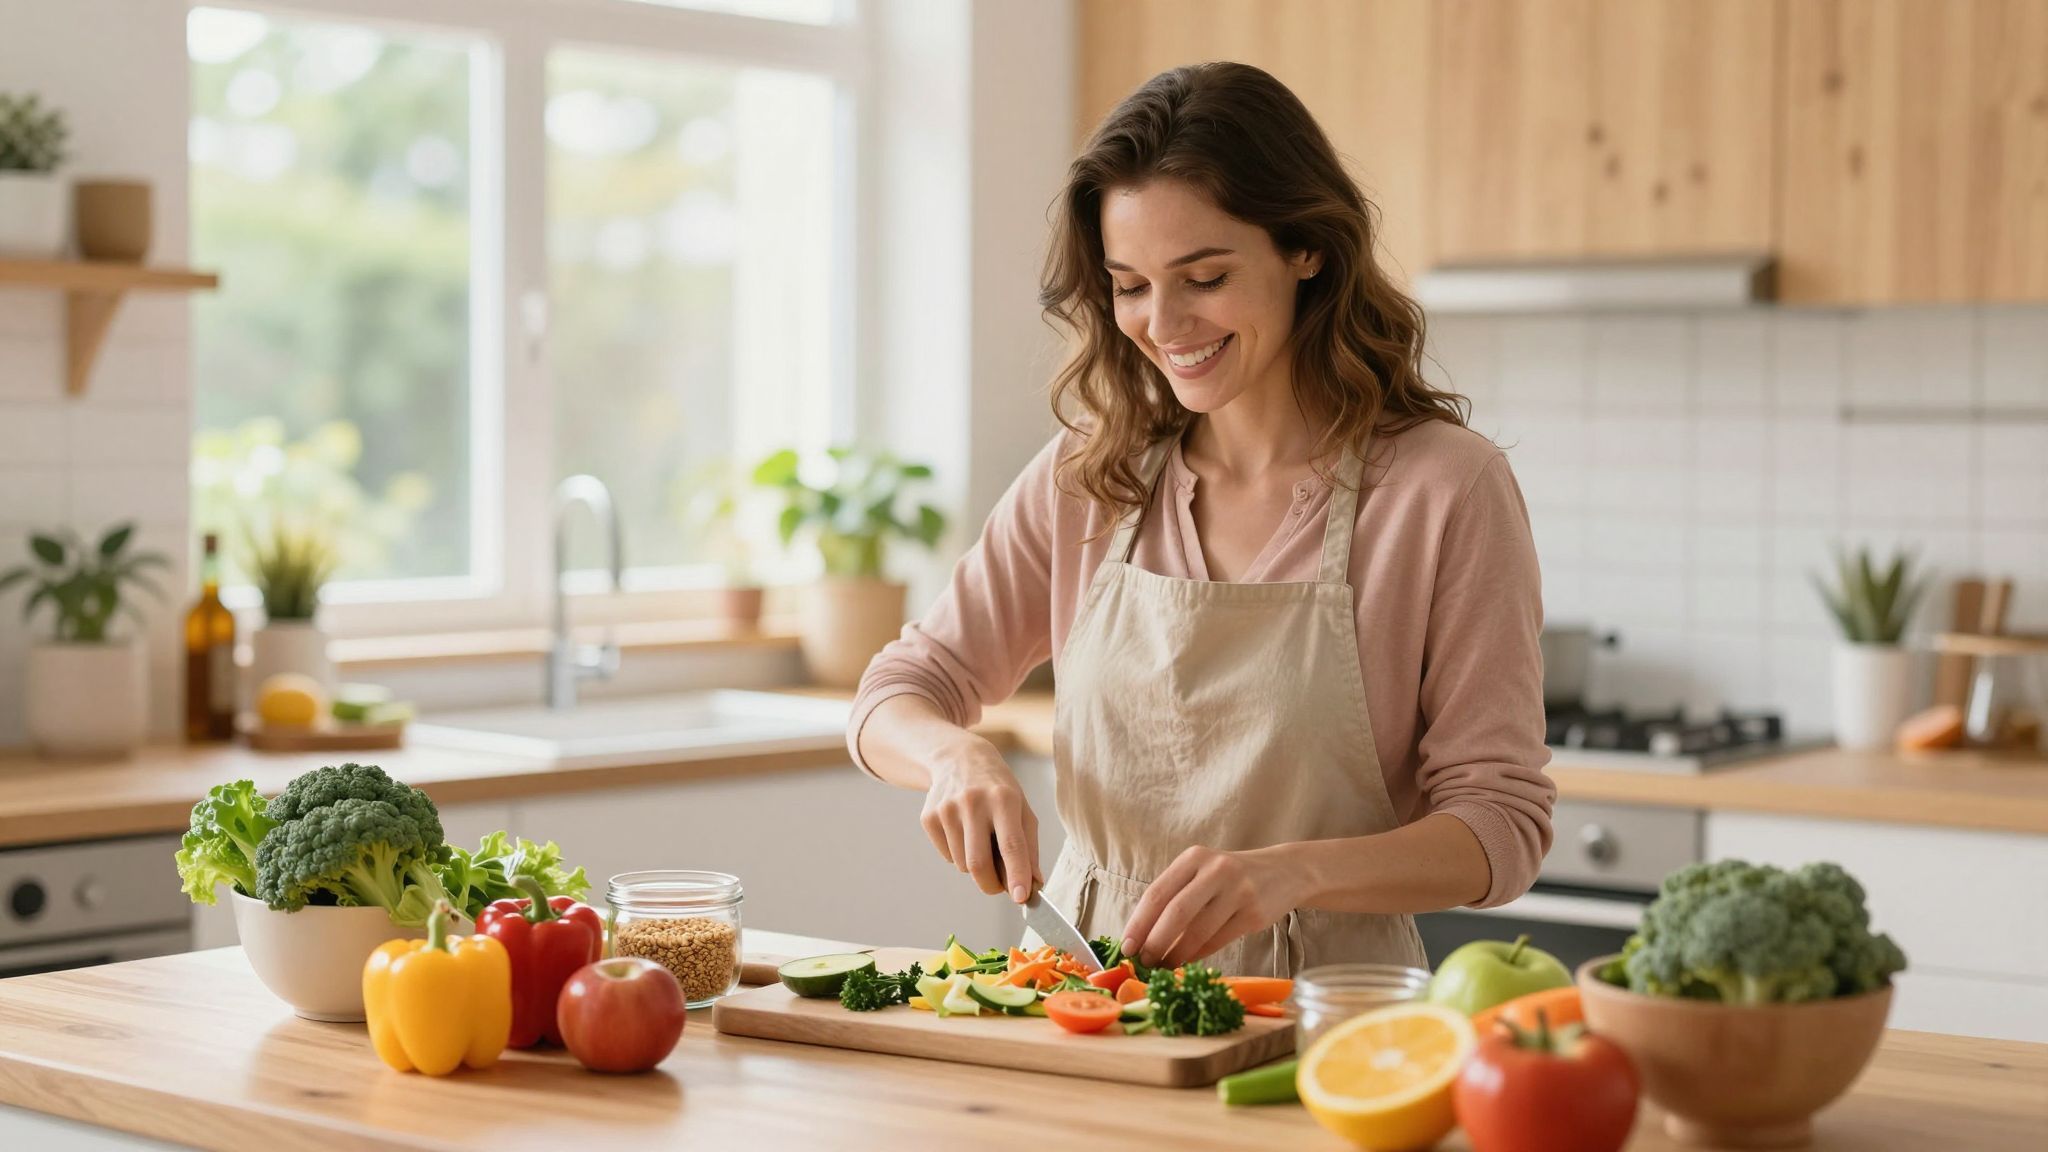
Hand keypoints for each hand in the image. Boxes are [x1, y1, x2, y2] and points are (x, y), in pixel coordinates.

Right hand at [920, 735, 1040, 902]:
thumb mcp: (1022, 809)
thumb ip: (1029, 848)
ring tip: (980, 840)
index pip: (1011, 844)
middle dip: (991, 885)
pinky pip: (947, 856)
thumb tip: (1033, 884)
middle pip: (978, 863)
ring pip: (962, 864)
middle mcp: (974, 802)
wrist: (958, 758)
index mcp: (1004, 799)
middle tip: (1000, 887)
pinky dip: (958, 854)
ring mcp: (947, 809)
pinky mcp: (929, 816)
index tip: (1020, 897)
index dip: (1016, 874)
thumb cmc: (998, 789)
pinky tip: (962, 831)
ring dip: (975, 866)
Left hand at [1120, 845, 1300, 969]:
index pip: (1158, 893)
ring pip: (1198, 930)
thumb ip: (1176, 894)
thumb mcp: (1203, 871)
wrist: (1284, 871)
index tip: (1126, 947)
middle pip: (1176, 912)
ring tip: (1163, 966)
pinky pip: (1218, 940)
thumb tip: (1142, 935)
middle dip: (1155, 942)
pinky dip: (1198, 954)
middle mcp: (1216, 870)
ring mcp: (1238, 891)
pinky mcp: (1254, 913)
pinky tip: (1187, 961)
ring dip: (1176, 954)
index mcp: (1194, 858)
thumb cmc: (1230, 877)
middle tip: (1143, 962)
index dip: (1139, 923)